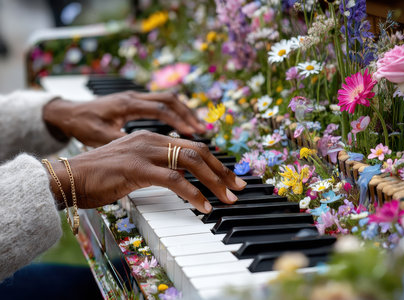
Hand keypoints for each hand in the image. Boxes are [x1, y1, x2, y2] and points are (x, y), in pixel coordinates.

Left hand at [43, 91, 205, 146]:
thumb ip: (124, 143)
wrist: (66, 113)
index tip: (195, 133)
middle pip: (170, 100)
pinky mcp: (135, 103)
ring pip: (168, 99)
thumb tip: (144, 156)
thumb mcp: (99, 137)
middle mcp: (134, 98)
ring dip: (185, 113)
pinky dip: (175, 114)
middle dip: (189, 115)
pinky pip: (161, 104)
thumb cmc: (81, 125)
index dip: (179, 121)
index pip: (160, 109)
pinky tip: (182, 126)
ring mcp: (135, 98)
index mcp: (126, 105)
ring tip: (199, 129)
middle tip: (203, 130)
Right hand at [48, 131, 246, 212]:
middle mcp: (151, 140)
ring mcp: (144, 152)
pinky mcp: (136, 168)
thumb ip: (156, 166)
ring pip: (191, 162)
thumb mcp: (134, 166)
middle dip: (222, 170)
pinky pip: (174, 180)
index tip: (229, 177)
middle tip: (238, 187)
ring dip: (214, 182)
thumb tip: (179, 177)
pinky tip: (203, 206)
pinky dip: (193, 194)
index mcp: (152, 138)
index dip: (215, 162)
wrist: (68, 177)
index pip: (192, 146)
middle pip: (198, 151)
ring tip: (227, 198)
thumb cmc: (99, 176)